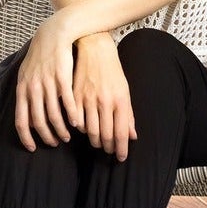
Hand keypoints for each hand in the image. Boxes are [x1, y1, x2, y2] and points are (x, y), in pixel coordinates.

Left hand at [13, 15, 81, 151]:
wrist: (53, 35)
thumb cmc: (40, 57)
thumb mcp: (27, 75)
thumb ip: (26, 96)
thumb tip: (26, 117)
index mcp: (23, 89)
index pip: (21, 121)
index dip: (26, 137)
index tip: (32, 148)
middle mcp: (33, 88)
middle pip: (38, 121)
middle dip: (47, 136)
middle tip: (55, 143)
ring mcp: (47, 83)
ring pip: (54, 115)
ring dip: (61, 129)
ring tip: (67, 136)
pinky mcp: (62, 78)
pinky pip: (68, 102)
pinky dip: (72, 116)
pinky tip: (77, 123)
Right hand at [70, 33, 137, 161]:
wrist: (94, 50)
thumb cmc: (112, 71)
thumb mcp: (125, 91)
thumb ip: (128, 115)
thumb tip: (132, 136)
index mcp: (120, 101)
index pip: (121, 133)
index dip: (121, 149)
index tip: (120, 158)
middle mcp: (104, 101)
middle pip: (105, 135)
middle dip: (107, 147)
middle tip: (108, 151)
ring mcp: (88, 99)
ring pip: (90, 130)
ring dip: (94, 141)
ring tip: (97, 143)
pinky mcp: (74, 95)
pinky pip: (76, 120)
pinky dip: (80, 128)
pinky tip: (84, 129)